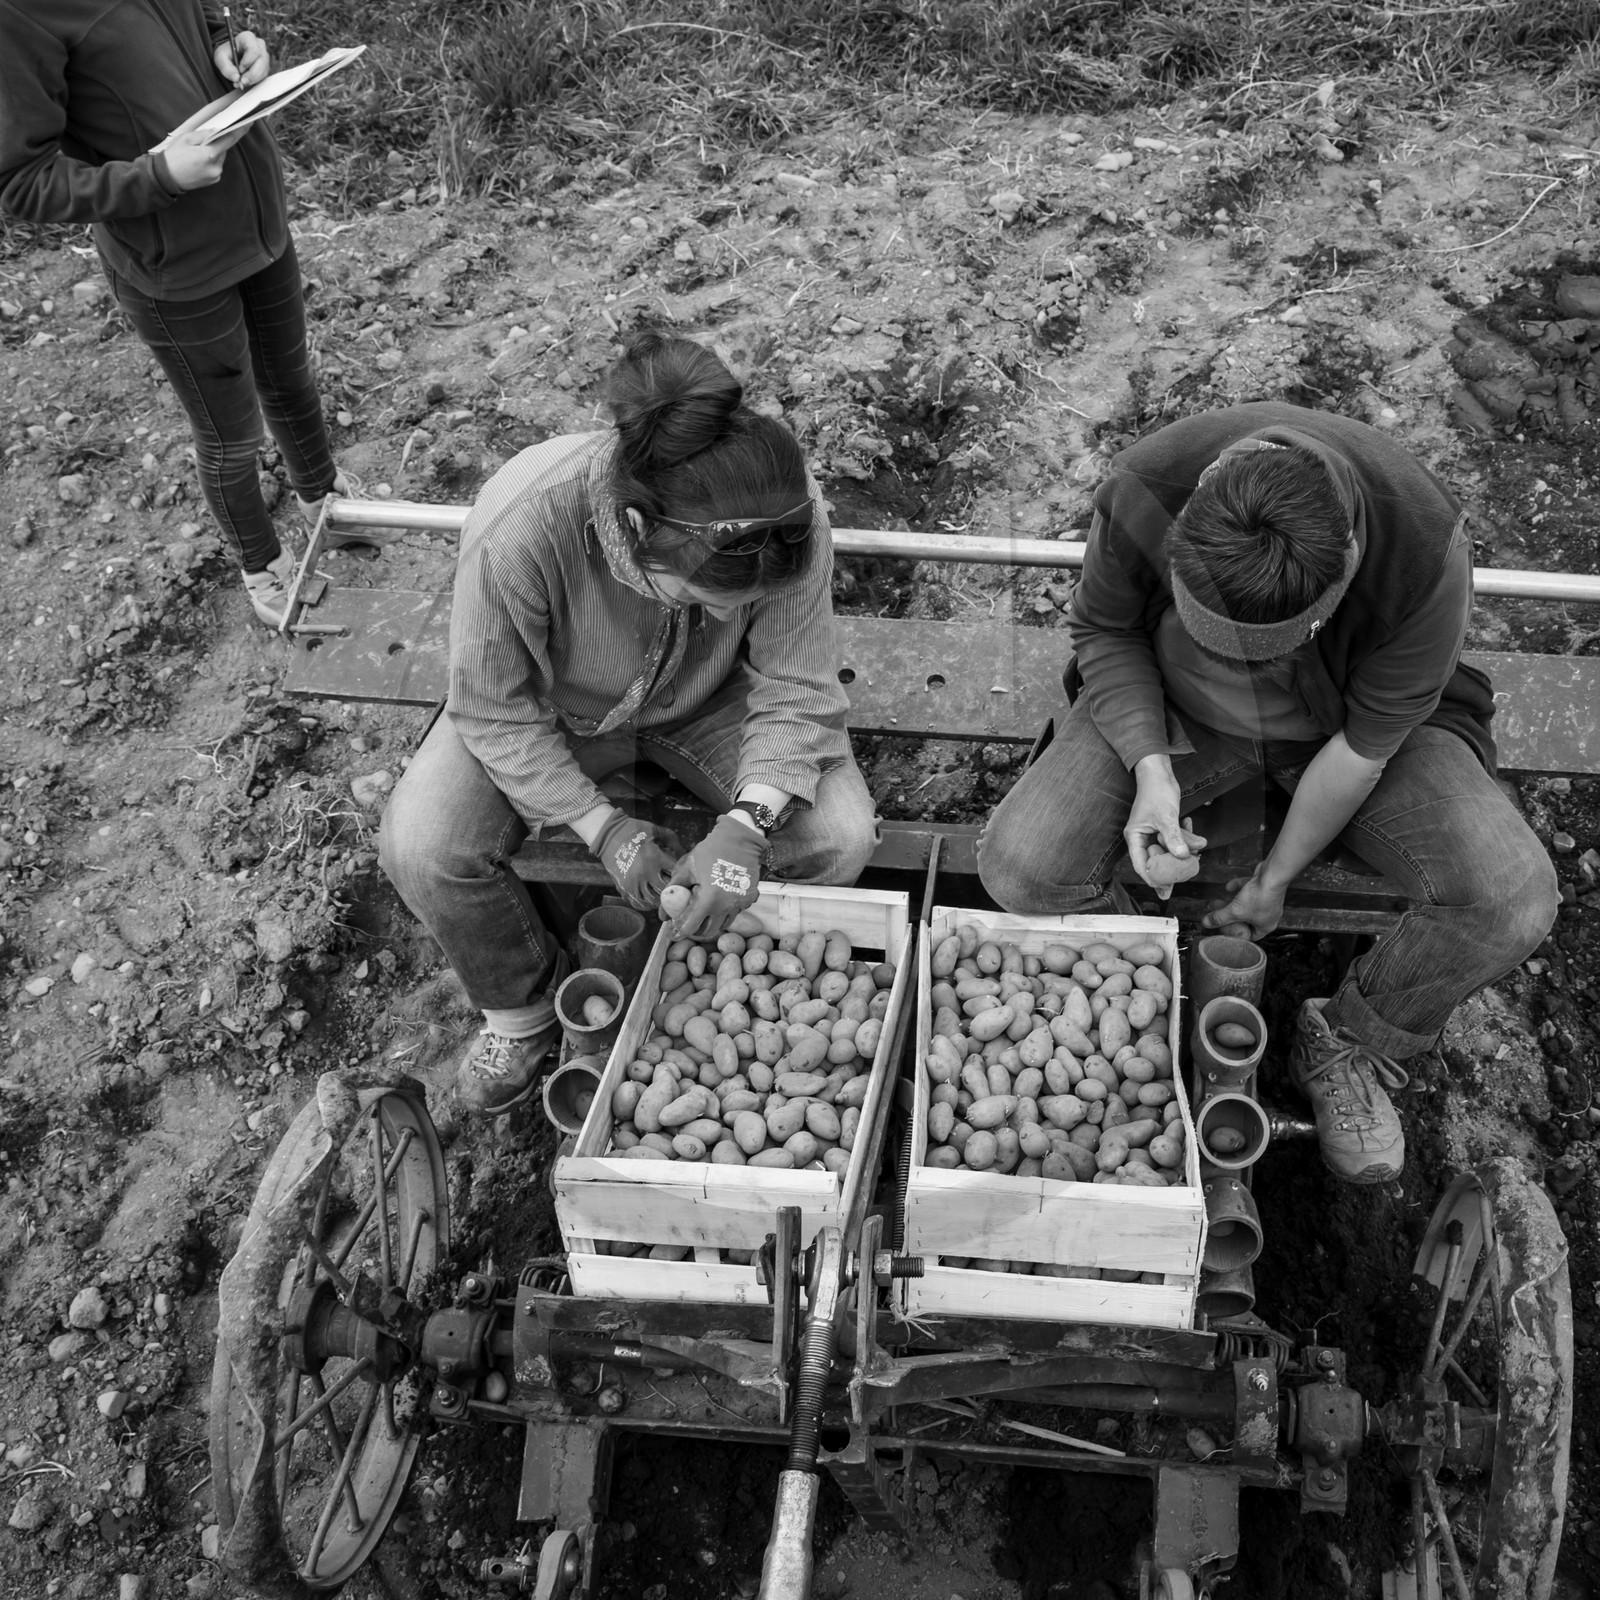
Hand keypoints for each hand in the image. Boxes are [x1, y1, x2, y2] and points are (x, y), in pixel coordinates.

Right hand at [162, 97, 248, 189]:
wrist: (167, 177)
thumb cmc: (174, 156)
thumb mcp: (186, 138)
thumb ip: (204, 134)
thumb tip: (217, 130)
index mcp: (209, 154)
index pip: (229, 140)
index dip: (239, 131)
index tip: (248, 124)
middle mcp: (216, 166)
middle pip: (223, 149)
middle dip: (216, 142)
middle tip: (201, 141)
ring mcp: (216, 175)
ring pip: (220, 157)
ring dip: (213, 152)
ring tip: (196, 154)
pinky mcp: (215, 179)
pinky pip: (217, 165)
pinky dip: (211, 160)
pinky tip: (199, 161)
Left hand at [215, 31, 269, 87]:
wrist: (231, 56)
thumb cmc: (226, 53)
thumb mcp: (220, 58)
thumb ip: (226, 68)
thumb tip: (237, 78)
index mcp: (248, 38)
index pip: (254, 50)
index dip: (248, 62)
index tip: (239, 70)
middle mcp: (259, 45)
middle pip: (262, 61)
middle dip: (252, 74)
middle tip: (242, 82)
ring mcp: (265, 56)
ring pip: (264, 70)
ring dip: (253, 79)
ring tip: (242, 82)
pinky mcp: (266, 66)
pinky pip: (264, 76)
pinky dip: (255, 81)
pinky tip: (246, 81)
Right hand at [589, 808, 678, 910]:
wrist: (607, 834)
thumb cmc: (633, 830)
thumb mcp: (654, 829)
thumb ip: (671, 839)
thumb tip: (683, 851)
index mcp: (655, 858)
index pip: (675, 873)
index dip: (681, 874)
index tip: (682, 874)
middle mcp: (645, 873)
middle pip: (666, 890)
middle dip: (672, 889)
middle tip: (676, 889)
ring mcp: (633, 882)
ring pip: (652, 901)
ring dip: (660, 899)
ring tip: (663, 896)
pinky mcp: (623, 887)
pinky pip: (638, 903)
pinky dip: (646, 904)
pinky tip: (650, 901)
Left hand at [667, 814, 764, 939]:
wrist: (740, 839)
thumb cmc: (710, 851)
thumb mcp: (687, 868)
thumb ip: (673, 890)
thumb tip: (662, 914)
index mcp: (708, 899)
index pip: (690, 926)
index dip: (679, 932)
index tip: (674, 932)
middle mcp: (725, 906)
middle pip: (708, 931)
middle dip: (696, 930)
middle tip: (689, 924)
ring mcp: (740, 904)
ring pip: (723, 924)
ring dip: (712, 923)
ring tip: (704, 914)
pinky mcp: (749, 899)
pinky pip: (735, 912)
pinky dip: (726, 912)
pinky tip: (720, 901)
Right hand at [1125, 755, 1205, 892]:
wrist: (1159, 773)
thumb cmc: (1156, 791)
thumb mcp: (1166, 817)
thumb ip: (1174, 838)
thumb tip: (1182, 857)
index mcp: (1135, 837)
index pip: (1140, 864)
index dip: (1152, 878)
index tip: (1163, 888)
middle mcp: (1143, 837)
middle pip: (1156, 861)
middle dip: (1171, 868)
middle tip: (1180, 882)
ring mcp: (1154, 833)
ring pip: (1169, 851)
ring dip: (1184, 850)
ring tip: (1198, 851)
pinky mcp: (1165, 828)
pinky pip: (1176, 840)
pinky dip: (1186, 838)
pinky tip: (1194, 833)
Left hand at [1201, 869, 1285, 939]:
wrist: (1272, 875)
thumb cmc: (1260, 897)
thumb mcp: (1235, 911)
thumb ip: (1219, 917)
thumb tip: (1206, 923)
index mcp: (1266, 926)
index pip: (1251, 936)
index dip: (1237, 934)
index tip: (1226, 931)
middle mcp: (1269, 915)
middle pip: (1246, 919)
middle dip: (1231, 916)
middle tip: (1219, 915)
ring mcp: (1267, 900)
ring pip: (1247, 904)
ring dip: (1233, 902)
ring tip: (1220, 901)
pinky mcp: (1265, 887)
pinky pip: (1249, 889)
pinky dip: (1239, 888)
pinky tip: (1229, 887)